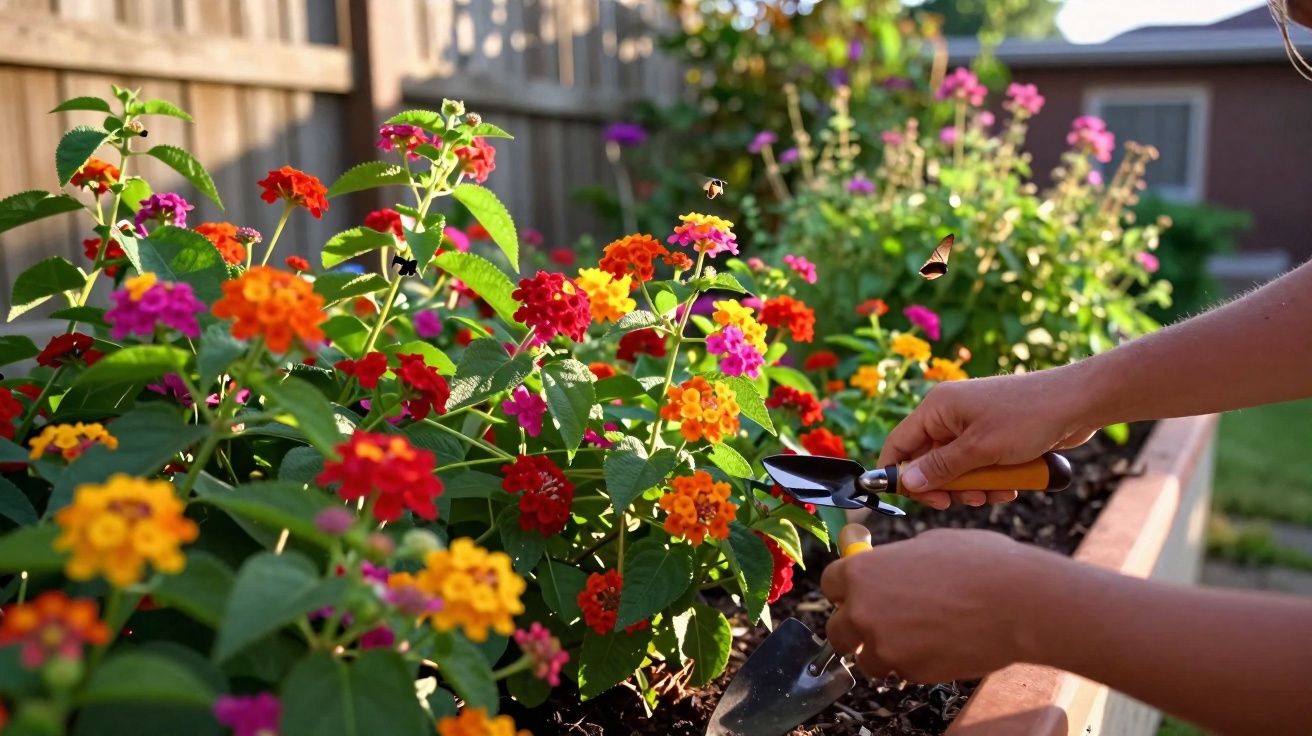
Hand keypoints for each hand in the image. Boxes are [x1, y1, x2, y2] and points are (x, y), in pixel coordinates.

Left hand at [820, 528, 1066, 681]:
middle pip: (836, 630)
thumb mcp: (928, 544)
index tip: (857, 594)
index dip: (846, 590)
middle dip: (854, 630)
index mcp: (862, 572)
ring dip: (886, 652)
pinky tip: (942, 645)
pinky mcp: (910, 672)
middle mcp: (863, 610)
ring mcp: (884, 646)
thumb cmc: (980, 564)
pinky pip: (902, 672)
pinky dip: (916, 664)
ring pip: (867, 659)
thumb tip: (887, 566)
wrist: (1017, 602)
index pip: (829, 585)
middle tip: (881, 623)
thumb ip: (896, 560)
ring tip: (920, 635)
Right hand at [878, 366, 1100, 508]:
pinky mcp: (993, 436)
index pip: (899, 443)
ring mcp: (972, 426)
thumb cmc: (1027, 417)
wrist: (1078, 403)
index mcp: (937, 408)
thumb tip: (908, 483)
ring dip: (974, 487)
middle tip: (966, 501)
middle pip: (928, 461)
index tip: (914, 500)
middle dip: (947, 486)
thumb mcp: (980, 449)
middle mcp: (950, 415)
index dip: (899, 473)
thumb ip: (941, 468)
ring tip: (997, 492)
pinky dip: (991, 479)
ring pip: (957, 469)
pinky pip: (979, 466)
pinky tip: (1011, 485)